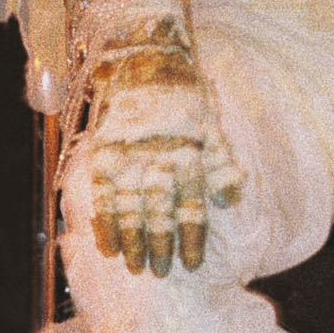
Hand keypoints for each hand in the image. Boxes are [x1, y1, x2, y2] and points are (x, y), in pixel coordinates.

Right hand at [83, 0, 240, 275]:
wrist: (143, 58)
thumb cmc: (184, 95)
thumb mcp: (210, 125)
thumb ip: (220, 163)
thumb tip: (230, 198)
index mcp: (190, 153)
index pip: (193, 206)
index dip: (193, 238)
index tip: (193, 265)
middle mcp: (160, 158)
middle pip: (160, 213)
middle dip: (160, 247)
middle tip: (160, 274)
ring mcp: (129, 155)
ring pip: (129, 209)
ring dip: (132, 242)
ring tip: (135, 267)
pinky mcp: (105, 151)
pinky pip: (103, 195)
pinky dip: (104, 222)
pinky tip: (107, 246)